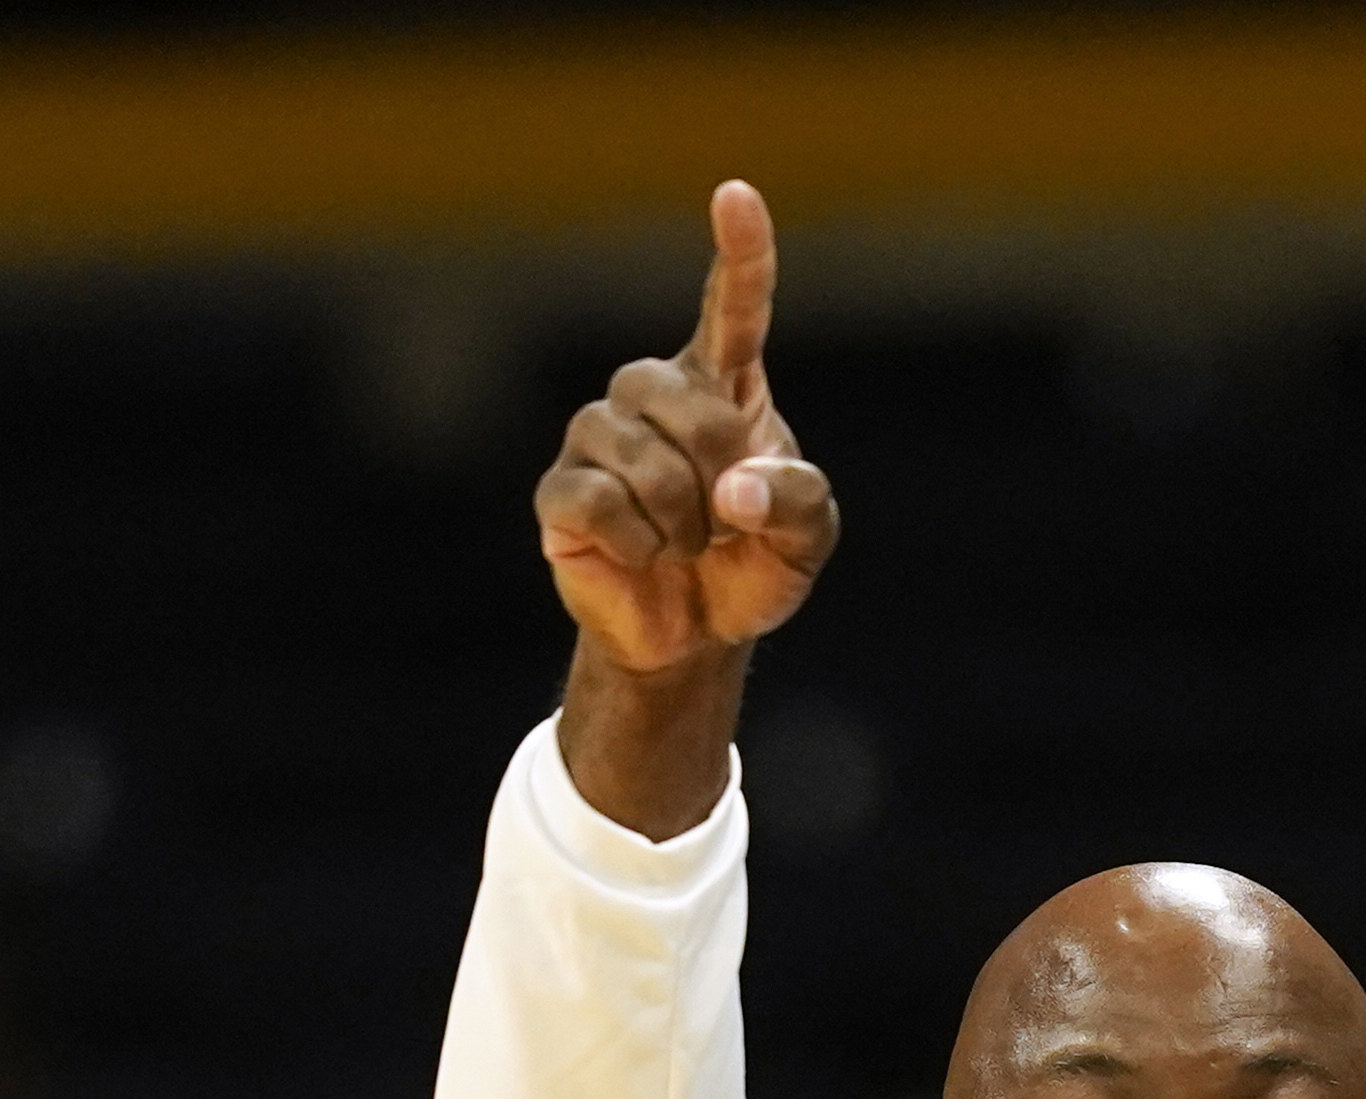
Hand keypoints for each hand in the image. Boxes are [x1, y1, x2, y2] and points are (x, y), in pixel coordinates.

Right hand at [538, 180, 836, 675]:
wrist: (693, 638)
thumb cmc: (751, 567)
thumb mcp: (806, 539)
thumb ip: (797, 500)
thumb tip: (735, 491)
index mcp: (722, 386)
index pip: (733, 306)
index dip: (740, 252)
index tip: (736, 194)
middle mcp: (652, 394)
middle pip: (689, 402)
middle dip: (720, 474)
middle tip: (724, 521)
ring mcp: (598, 438)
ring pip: (642, 455)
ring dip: (681, 520)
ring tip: (684, 545)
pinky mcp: (559, 493)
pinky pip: (598, 500)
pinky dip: (638, 542)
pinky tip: (643, 556)